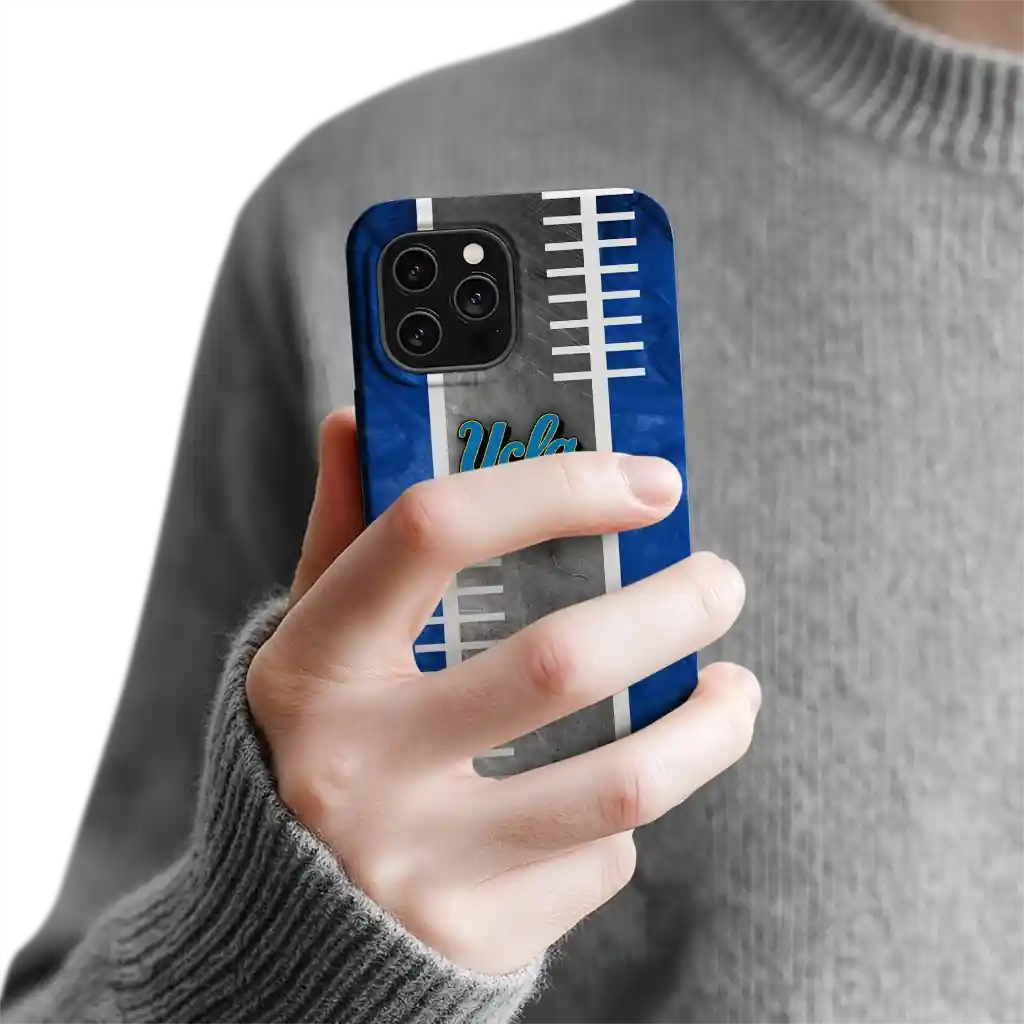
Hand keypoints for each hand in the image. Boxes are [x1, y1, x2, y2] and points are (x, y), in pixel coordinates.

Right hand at [246, 408, 760, 974]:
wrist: (285, 930)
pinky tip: (609, 796)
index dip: (553, 487)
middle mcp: (352, 766)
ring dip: (709, 726)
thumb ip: (342, 535)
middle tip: (721, 581)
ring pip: (619, 785)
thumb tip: (357, 421)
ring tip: (735, 690)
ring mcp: (414, 865)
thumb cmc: (318, 747)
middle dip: (675, 608)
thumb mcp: (311, 641)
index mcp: (313, 665)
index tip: (648, 482)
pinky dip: (622, 818)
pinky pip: (600, 861)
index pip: (432, 531)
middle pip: (557, 663)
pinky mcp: (473, 937)